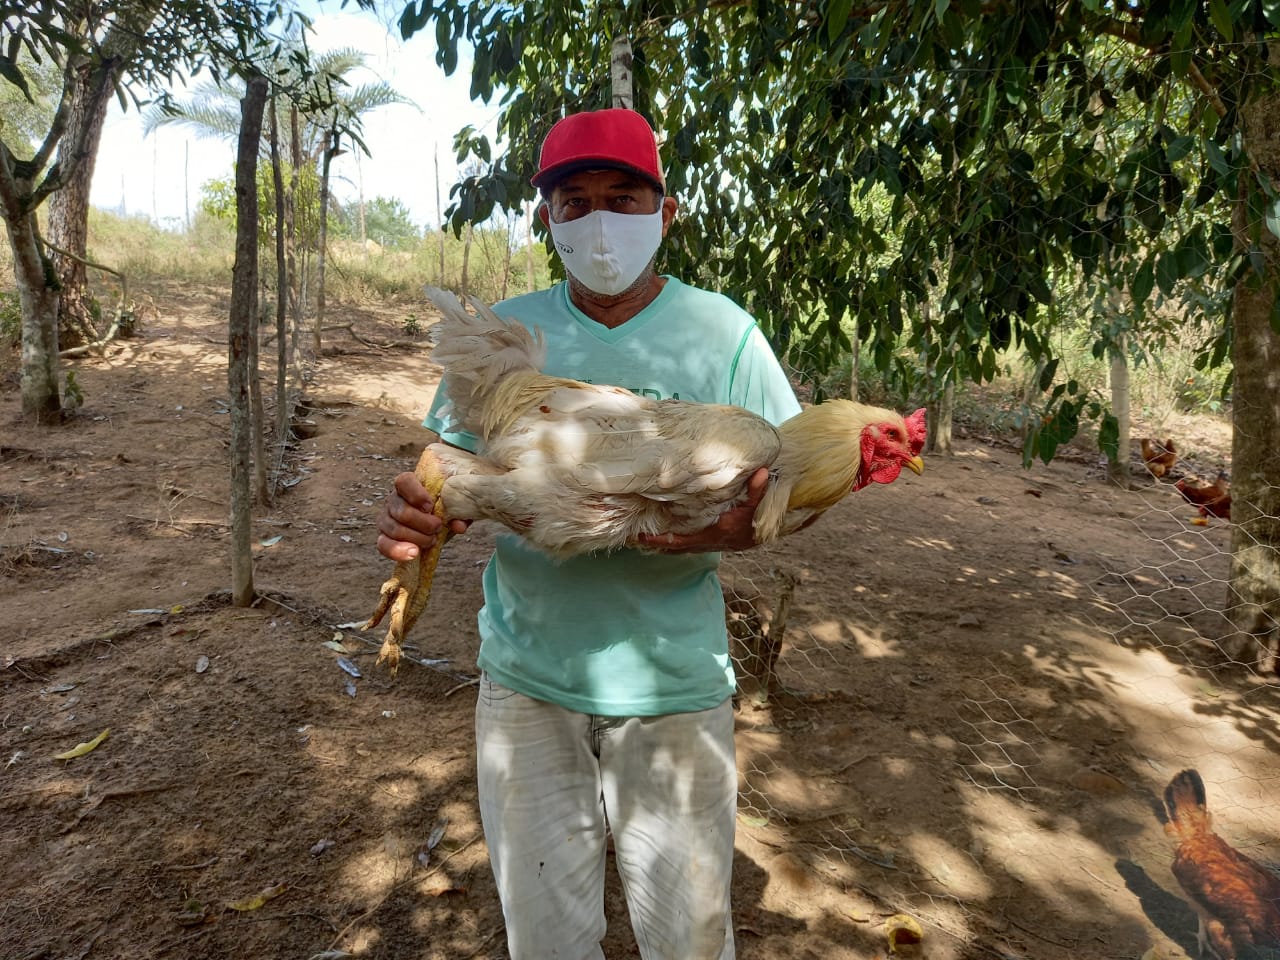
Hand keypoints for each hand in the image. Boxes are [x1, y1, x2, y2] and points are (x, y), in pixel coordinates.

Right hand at [376, 471, 467, 560]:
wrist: (439, 522)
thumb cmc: (446, 507)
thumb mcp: (456, 505)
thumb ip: (459, 511)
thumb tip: (459, 526)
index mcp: (409, 484)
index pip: (403, 482)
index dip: (415, 494)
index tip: (430, 506)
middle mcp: (394, 500)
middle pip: (400, 510)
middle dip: (422, 523)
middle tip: (438, 527)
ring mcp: (387, 519)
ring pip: (394, 529)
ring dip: (416, 538)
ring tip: (432, 540)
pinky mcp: (385, 537)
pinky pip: (383, 545)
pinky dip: (397, 551)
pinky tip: (414, 553)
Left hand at [635, 467, 769, 553]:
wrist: (758, 535)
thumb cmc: (754, 519)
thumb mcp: (756, 504)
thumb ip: (757, 489)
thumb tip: (762, 471)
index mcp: (714, 532)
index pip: (684, 539)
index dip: (663, 540)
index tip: (643, 537)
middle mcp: (705, 542)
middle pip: (674, 546)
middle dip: (654, 543)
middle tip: (632, 539)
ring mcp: (703, 545)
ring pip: (676, 548)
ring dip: (659, 545)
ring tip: (636, 539)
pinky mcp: (702, 542)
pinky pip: (681, 545)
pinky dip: (668, 544)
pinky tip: (654, 539)